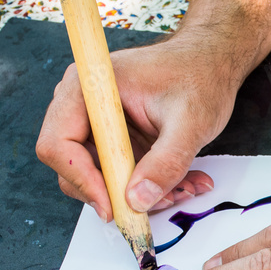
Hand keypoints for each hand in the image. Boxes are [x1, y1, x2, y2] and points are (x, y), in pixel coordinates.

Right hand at [36, 36, 237, 219]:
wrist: (211, 63)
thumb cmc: (200, 77)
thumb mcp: (190, 122)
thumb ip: (166, 162)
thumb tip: (137, 200)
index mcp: (89, 88)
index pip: (58, 144)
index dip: (81, 180)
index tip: (114, 206)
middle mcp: (84, 104)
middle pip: (73, 166)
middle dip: (114, 193)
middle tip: (154, 206)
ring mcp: (98, 124)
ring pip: (100, 177)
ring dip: (137, 195)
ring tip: (182, 190)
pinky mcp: (115, 139)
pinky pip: (120, 175)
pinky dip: (148, 186)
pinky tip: (182, 184)